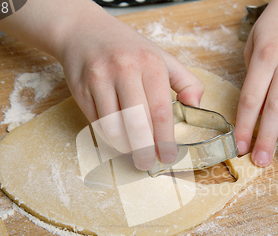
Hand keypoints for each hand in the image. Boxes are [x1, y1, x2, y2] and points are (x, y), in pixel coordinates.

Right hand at [58, 9, 203, 169]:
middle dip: (145, 150)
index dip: (165, 139)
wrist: (84, 31)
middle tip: (148, 163)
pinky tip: (118, 138)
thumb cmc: (129, 49)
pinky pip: (96, 122)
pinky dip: (109, 137)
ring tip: (133, 150)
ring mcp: (100, 79)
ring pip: (113, 126)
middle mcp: (124, 70)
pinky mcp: (80, 88)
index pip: (160, 111)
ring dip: (124, 146)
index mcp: (150, 64)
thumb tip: (196, 107)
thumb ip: (186, 82)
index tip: (168, 156)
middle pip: (137, 123)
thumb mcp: (163, 58)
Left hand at [234, 0, 277, 166]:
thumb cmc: (276, 24)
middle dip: (268, 136)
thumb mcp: (253, 43)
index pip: (251, 97)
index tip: (240, 147)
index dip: (245, 126)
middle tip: (262, 160)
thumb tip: (256, 109)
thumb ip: (253, 75)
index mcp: (264, 55)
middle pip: (277, 104)